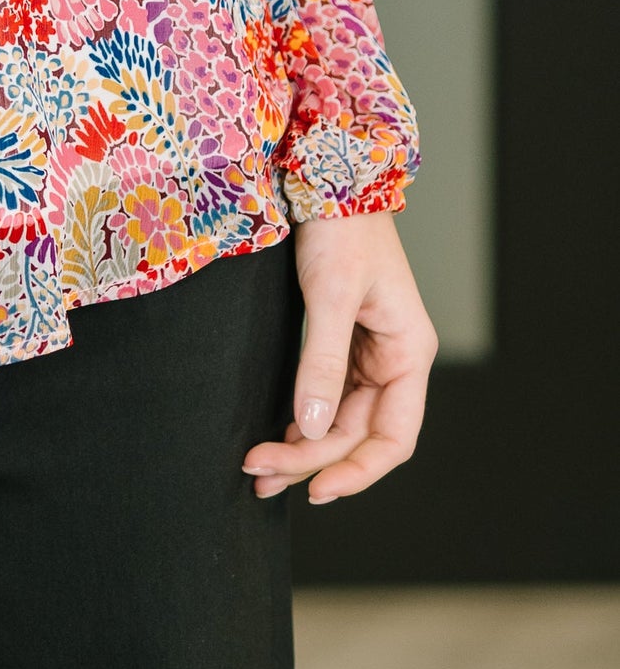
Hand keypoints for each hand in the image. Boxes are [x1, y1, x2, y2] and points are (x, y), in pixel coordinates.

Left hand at [243, 212, 436, 504]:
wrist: (329, 178)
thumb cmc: (341, 228)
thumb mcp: (330, 296)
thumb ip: (322, 362)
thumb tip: (313, 428)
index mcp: (409, 353)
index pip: (394, 436)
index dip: (359, 472)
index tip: (316, 491)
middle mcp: (394, 360)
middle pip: (357, 433)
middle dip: (310, 459)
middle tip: (259, 474)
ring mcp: (368, 353)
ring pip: (339, 420)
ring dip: (302, 447)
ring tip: (258, 470)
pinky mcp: (342, 341)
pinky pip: (326, 396)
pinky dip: (301, 419)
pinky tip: (276, 436)